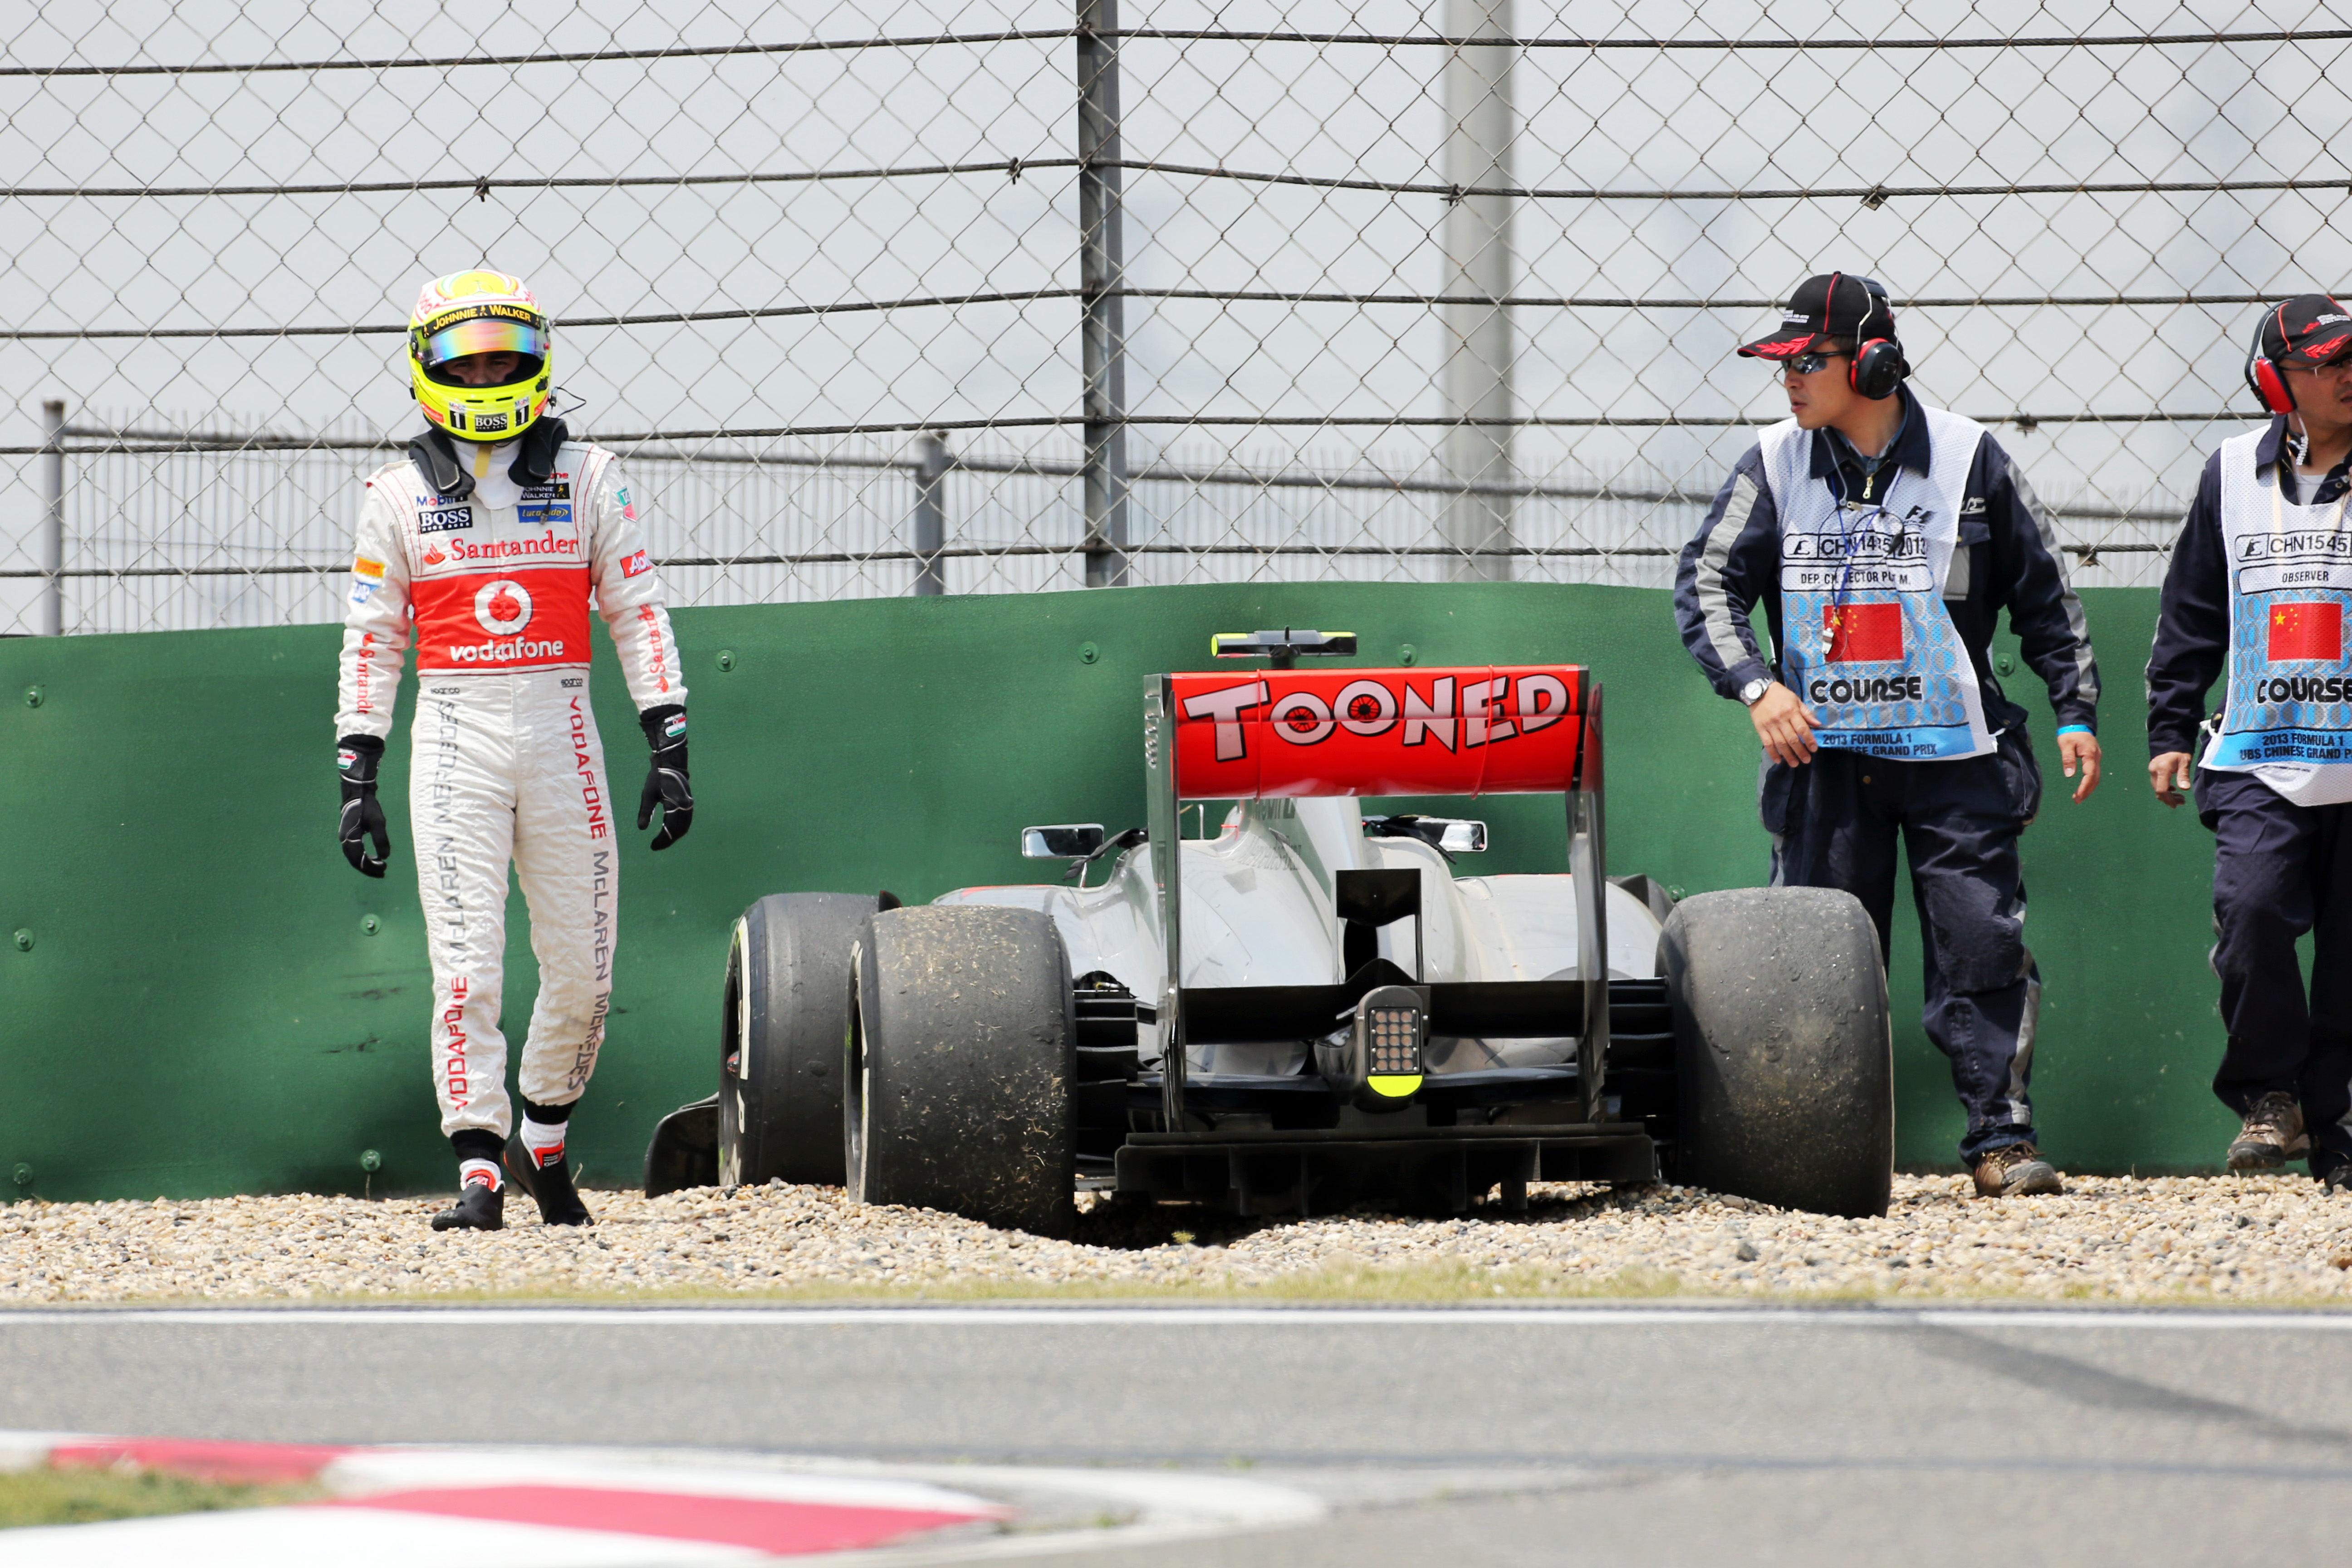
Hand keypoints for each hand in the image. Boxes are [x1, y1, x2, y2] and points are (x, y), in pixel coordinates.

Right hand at [337, 737, 388, 877]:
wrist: (357, 793)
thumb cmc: (368, 807)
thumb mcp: (378, 822)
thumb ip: (381, 840)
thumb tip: (385, 856)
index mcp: (350, 838)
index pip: (359, 859)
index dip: (371, 867)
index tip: (384, 869)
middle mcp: (344, 840)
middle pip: (354, 861)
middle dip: (368, 868)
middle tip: (383, 872)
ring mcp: (344, 837)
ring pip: (353, 856)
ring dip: (365, 863)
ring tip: (379, 867)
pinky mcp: (347, 834)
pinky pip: (353, 850)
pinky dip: (362, 856)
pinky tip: (371, 858)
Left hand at [637, 705, 692, 850]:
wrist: (671, 763)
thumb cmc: (657, 777)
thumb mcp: (648, 795)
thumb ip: (645, 812)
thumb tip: (642, 829)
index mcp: (675, 806)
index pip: (670, 830)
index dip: (662, 840)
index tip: (652, 847)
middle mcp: (685, 808)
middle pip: (679, 831)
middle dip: (668, 840)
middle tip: (656, 846)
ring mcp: (688, 806)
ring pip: (683, 827)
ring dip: (674, 835)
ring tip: (663, 840)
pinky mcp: (687, 803)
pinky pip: (685, 821)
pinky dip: (678, 828)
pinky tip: (670, 831)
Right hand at [1749, 681, 1820, 766]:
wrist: (1759, 690)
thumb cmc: (1780, 695)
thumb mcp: (1796, 700)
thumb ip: (1806, 713)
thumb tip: (1818, 724)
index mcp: (1791, 711)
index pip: (1802, 729)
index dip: (1809, 740)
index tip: (1814, 749)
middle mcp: (1781, 719)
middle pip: (1792, 739)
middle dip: (1800, 751)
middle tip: (1806, 760)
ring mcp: (1769, 725)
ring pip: (1780, 743)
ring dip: (1788, 755)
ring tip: (1795, 764)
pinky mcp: (1760, 729)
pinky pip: (1767, 743)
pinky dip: (1772, 753)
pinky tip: (1778, 760)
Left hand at [2057, 730, 2101, 802]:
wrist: (2079, 724)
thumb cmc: (2071, 734)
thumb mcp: (2066, 745)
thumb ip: (2068, 759)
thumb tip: (2070, 775)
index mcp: (2090, 754)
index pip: (2090, 774)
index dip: (2084, 786)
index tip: (2077, 796)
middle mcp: (2097, 758)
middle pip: (2095, 778)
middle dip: (2087, 791)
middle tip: (2077, 801)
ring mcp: (2097, 758)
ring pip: (2096, 777)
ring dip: (2089, 788)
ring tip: (2079, 797)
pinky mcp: (2095, 759)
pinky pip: (2094, 773)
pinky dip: (2090, 782)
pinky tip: (2083, 788)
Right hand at [2149, 750, 2193, 808]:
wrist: (2170, 744)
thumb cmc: (2179, 753)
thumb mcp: (2184, 762)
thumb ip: (2183, 775)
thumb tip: (2185, 789)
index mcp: (2162, 769)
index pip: (2161, 789)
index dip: (2168, 799)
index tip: (2175, 805)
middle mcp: (2154, 772)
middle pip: (2158, 791)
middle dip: (2170, 799)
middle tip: (2182, 801)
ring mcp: (2152, 772)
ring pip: (2157, 789)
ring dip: (2168, 795)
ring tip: (2180, 798)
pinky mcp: (2153, 773)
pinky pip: (2157, 784)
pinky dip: (2165, 790)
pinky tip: (2173, 790)